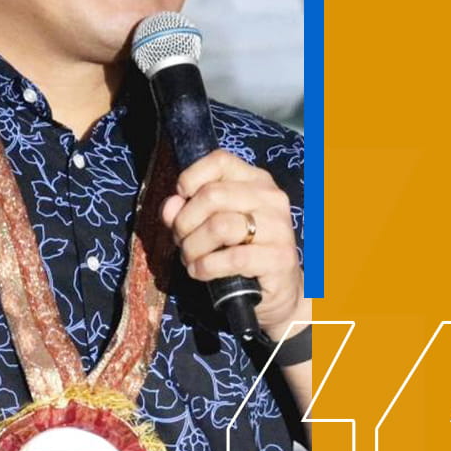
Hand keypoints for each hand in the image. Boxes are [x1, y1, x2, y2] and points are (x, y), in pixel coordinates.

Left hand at [161, 149, 303, 334]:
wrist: (277, 291)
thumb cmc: (241, 252)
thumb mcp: (209, 227)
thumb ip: (187, 212)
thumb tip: (170, 206)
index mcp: (256, 181)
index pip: (220, 160)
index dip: (190, 178)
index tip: (180, 201)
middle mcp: (271, 198)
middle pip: (212, 195)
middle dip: (185, 222)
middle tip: (182, 242)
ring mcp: (279, 227)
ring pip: (219, 225)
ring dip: (193, 247)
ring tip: (191, 259)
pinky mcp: (279, 257)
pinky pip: (232, 257)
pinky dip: (206, 267)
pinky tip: (201, 272)